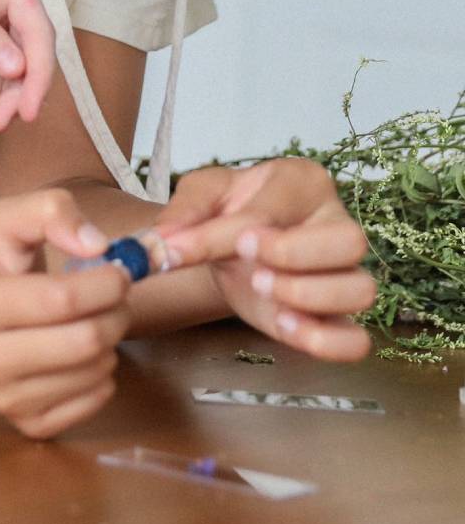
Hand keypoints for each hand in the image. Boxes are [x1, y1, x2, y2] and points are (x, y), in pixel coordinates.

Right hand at [0, 190, 131, 437]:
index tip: (117, 271)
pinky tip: (81, 354)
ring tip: (92, 321)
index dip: (107, 282)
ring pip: (95, 373)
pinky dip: (102, 376)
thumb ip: (52, 210)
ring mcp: (2, 397)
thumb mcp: (8, 219)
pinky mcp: (26, 423)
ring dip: (111, 343)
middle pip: (85, 341)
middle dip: (116, 313)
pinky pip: (94, 404)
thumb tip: (97, 246)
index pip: (62, 299)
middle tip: (113, 297)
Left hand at [154, 160, 373, 360]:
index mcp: (304, 182)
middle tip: (245, 261)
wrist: (232, 244)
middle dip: (293, 255)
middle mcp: (337, 225)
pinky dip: (325, 342)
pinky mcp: (335, 317)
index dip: (225, 234)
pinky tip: (284, 324)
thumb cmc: (226, 209)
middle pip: (351, 241)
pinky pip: (355, 340)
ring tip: (260, 288)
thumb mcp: (201, 194)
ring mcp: (345, 274)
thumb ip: (183, 213)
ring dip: (307, 296)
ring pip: (361, 290)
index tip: (183, 248)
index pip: (274, 210)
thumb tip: (162, 242)